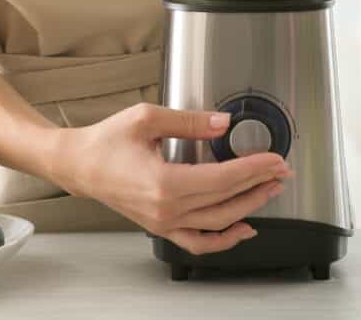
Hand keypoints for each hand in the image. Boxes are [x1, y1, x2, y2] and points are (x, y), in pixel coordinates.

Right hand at [49, 103, 290, 254]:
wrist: (79, 164)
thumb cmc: (107, 141)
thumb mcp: (147, 118)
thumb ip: (189, 122)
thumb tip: (223, 123)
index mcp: (164, 183)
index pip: (223, 178)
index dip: (253, 168)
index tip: (274, 159)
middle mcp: (166, 209)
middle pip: (226, 200)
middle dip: (258, 184)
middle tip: (281, 170)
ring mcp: (164, 222)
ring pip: (218, 222)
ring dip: (249, 207)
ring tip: (269, 190)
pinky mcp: (160, 226)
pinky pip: (198, 242)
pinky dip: (224, 240)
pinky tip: (244, 229)